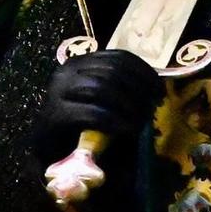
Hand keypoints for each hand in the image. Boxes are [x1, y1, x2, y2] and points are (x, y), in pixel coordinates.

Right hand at [37, 50, 162, 160]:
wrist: (51, 154)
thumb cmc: (83, 128)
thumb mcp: (104, 102)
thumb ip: (122, 88)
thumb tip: (156, 86)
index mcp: (79, 64)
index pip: (117, 57)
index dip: (144, 71)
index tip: (159, 90)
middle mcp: (66, 72)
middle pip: (111, 71)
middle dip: (138, 90)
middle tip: (152, 109)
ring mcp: (58, 92)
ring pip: (101, 87)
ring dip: (128, 105)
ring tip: (140, 121)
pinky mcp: (56, 115)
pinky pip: (93, 113)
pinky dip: (115, 121)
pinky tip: (127, 130)